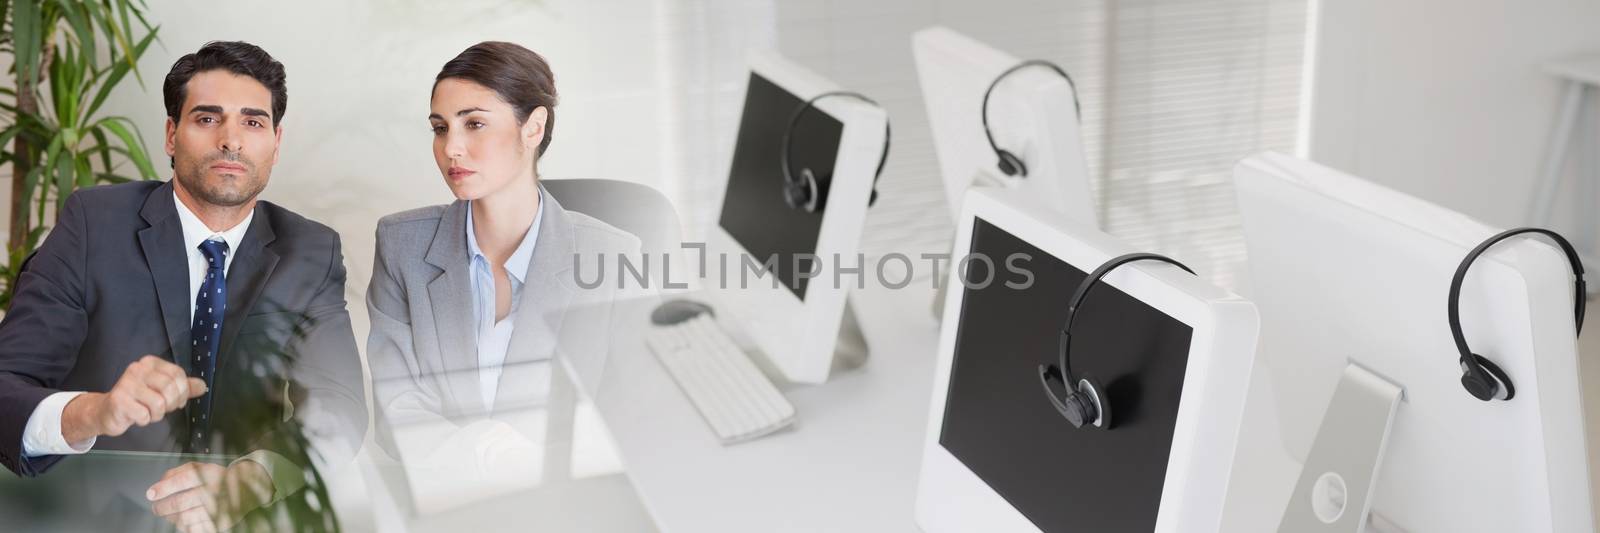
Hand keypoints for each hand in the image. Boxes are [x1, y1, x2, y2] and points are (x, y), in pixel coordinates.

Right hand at [62, 355, 206, 441]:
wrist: (107, 411)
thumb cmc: (137, 400)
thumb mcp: (162, 390)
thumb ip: (183, 387)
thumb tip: (202, 386)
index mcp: (150, 363)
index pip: (178, 374)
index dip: (183, 392)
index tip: (177, 400)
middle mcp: (137, 369)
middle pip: (170, 388)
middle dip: (171, 404)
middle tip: (163, 408)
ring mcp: (126, 384)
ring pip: (159, 403)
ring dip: (157, 414)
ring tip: (147, 412)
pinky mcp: (119, 400)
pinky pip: (144, 414)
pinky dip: (144, 420)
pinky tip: (136, 416)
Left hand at [147, 461, 273, 532]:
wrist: (247, 491)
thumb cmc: (217, 479)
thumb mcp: (202, 467)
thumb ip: (179, 471)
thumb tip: (159, 483)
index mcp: (212, 474)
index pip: (184, 480)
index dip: (164, 488)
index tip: (151, 494)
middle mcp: (217, 491)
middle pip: (182, 501)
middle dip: (163, 506)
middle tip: (156, 507)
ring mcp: (219, 509)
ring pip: (186, 517)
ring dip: (171, 517)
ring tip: (167, 514)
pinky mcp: (220, 523)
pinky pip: (195, 528)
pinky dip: (184, 526)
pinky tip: (182, 520)